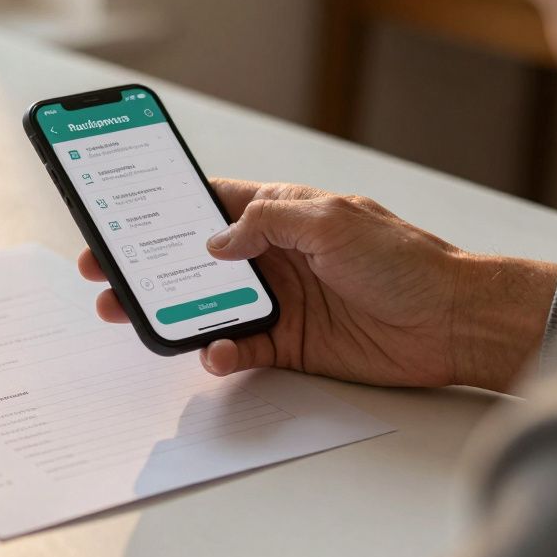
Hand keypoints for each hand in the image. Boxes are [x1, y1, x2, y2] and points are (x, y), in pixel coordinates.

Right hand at [78, 181, 556, 391]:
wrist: (452, 320)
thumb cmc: (404, 259)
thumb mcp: (331, 220)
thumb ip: (267, 222)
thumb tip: (215, 241)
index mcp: (279, 214)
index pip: (208, 204)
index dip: (163, 209)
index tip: (121, 214)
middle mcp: (272, 256)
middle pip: (192, 260)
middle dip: (146, 266)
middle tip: (104, 274)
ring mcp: (278, 300)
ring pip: (206, 305)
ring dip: (169, 312)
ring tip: (134, 317)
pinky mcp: (289, 343)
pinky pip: (239, 347)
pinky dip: (220, 351)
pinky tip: (214, 352)